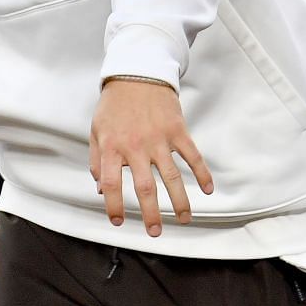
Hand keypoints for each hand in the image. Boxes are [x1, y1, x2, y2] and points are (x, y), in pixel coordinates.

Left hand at [90, 77, 213, 236]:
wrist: (138, 72)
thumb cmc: (114, 104)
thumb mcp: (96, 130)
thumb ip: (97, 160)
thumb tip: (100, 189)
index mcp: (113, 147)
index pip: (111, 184)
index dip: (113, 206)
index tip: (118, 221)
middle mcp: (137, 146)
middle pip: (145, 187)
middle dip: (151, 213)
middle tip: (156, 232)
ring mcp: (160, 139)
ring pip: (172, 176)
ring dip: (179, 200)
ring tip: (184, 219)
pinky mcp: (178, 130)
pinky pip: (192, 155)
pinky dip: (202, 172)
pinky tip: (208, 189)